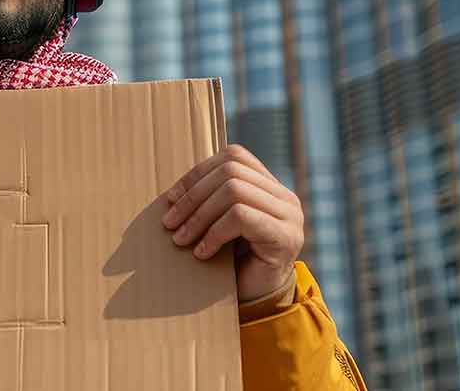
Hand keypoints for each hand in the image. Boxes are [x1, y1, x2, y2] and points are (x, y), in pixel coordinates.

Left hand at [161, 144, 303, 301]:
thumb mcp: (219, 223)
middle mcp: (285, 197)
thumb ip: (209, 200)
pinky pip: (241, 217)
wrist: (258, 303)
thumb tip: (172, 193)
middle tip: (169, 223)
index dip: (198, 173)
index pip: (234, 157)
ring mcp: (290, 216)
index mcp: (270, 187)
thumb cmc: (233, 262)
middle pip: (231, 172)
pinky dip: (214, 233)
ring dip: (199, 215)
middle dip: (193, 196)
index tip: (171, 198)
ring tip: (180, 239)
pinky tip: (202, 253)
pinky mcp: (285, 238)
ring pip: (234, 191)